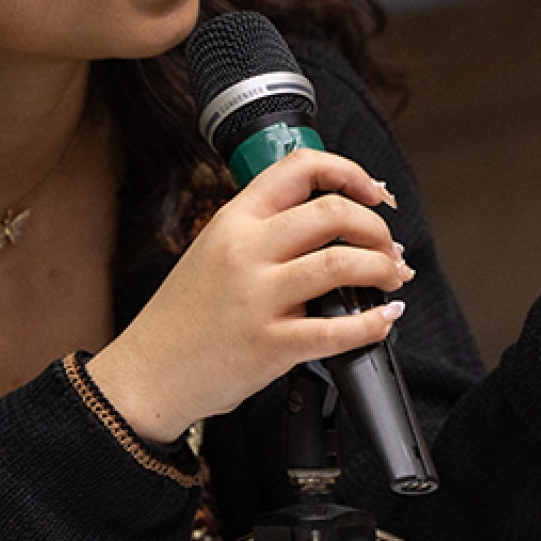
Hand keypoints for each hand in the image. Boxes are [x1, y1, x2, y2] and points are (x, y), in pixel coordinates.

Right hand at [88, 149, 410, 444]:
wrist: (149, 372)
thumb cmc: (183, 317)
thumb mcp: (212, 251)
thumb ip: (262, 231)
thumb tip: (329, 223)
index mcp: (233, 221)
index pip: (300, 168)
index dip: (350, 173)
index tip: (373, 191)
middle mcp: (245, 251)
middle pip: (333, 213)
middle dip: (377, 228)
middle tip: (388, 247)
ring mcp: (258, 298)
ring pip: (341, 263)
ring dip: (382, 268)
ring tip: (391, 278)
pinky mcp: (271, 345)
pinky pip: (338, 330)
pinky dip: (373, 323)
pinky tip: (382, 319)